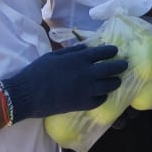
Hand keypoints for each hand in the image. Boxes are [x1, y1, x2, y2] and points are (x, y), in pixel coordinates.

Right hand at [0, 43, 127, 121]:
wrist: (26, 94)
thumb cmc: (37, 71)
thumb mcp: (54, 55)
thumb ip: (72, 51)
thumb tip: (86, 48)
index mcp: (79, 58)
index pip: (102, 52)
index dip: (111, 51)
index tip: (115, 51)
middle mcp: (86, 72)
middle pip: (110, 68)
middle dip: (120, 66)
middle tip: (124, 65)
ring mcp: (85, 89)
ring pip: (108, 85)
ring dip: (114, 82)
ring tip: (117, 81)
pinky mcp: (81, 104)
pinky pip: (98, 101)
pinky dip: (102, 97)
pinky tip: (102, 95)